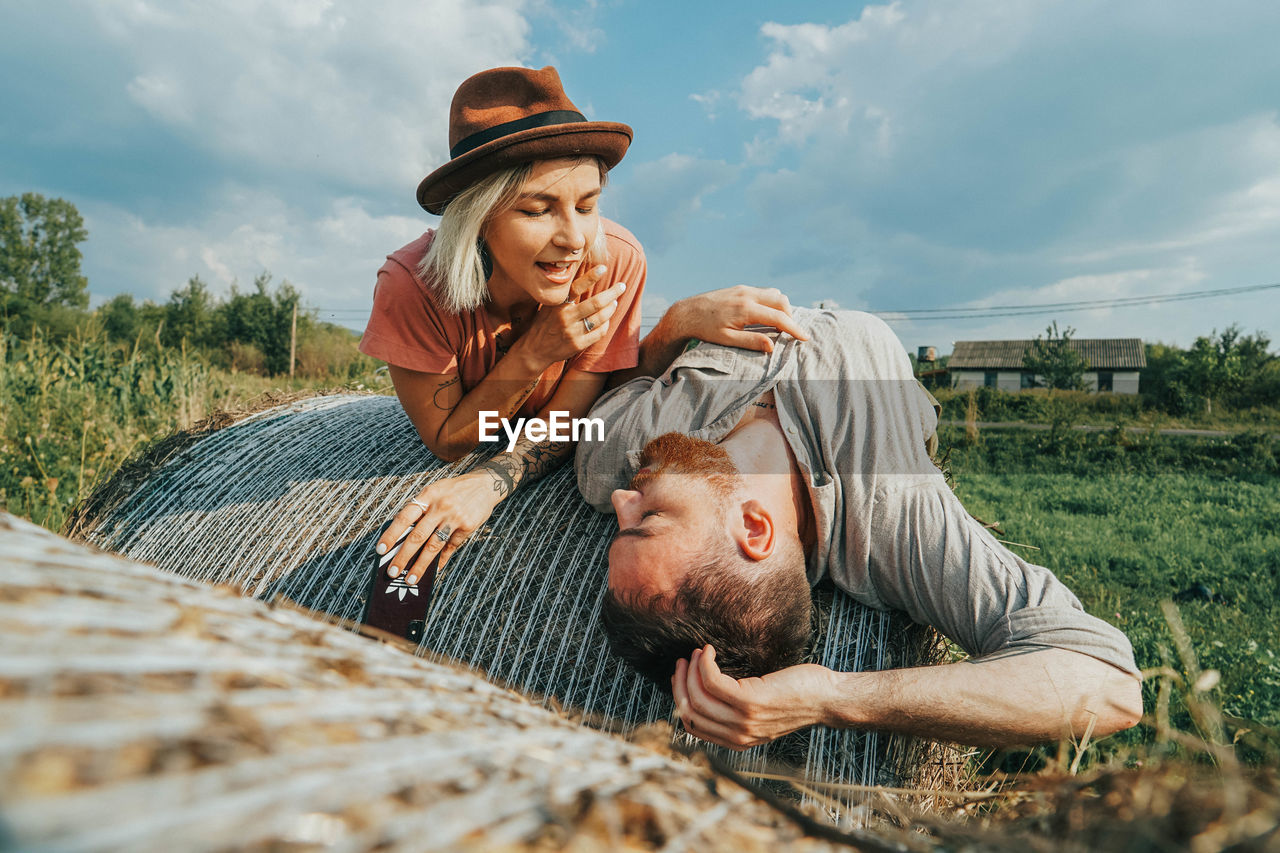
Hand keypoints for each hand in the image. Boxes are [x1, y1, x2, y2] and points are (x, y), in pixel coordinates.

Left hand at [377, 471, 503, 582]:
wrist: (486, 484)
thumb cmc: (454, 490)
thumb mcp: (436, 492)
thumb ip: (421, 509)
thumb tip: (403, 536)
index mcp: (428, 495)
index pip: (404, 517)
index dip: (391, 534)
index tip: (380, 550)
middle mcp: (440, 506)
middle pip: (417, 535)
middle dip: (403, 556)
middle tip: (392, 571)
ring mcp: (455, 517)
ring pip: (433, 546)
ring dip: (421, 565)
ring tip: (411, 579)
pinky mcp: (467, 527)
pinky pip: (451, 547)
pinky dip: (441, 561)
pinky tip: (434, 571)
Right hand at [514, 265, 625, 366]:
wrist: (534, 350)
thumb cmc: (543, 324)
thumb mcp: (549, 306)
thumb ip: (564, 295)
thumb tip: (584, 277)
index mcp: (557, 305)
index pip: (576, 287)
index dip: (591, 276)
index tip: (603, 268)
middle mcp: (565, 318)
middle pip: (596, 303)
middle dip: (612, 293)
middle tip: (622, 286)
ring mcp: (573, 332)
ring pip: (600, 317)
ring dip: (611, 308)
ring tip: (614, 302)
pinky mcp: (578, 345)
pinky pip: (599, 332)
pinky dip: (606, 324)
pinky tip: (607, 318)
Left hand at [667, 286, 808, 352]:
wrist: (686, 313)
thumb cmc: (705, 330)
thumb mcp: (727, 339)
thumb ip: (750, 341)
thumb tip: (772, 346)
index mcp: (745, 309)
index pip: (778, 317)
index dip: (794, 328)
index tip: (805, 338)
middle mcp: (747, 295)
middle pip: (781, 300)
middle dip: (790, 316)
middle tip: (791, 332)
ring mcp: (744, 289)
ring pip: (774, 293)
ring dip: (781, 307)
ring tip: (779, 324)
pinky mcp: (740, 288)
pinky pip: (763, 292)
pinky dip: (771, 302)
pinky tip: (766, 314)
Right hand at [671, 645, 836, 749]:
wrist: (827, 699)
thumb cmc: (797, 697)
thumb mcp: (761, 712)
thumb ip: (736, 712)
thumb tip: (707, 690)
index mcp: (738, 740)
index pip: (692, 726)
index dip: (680, 699)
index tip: (681, 677)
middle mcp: (738, 735)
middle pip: (690, 711)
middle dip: (680, 683)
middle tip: (684, 661)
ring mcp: (744, 720)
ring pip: (698, 696)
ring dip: (692, 670)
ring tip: (698, 653)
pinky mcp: (751, 701)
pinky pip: (713, 681)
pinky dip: (705, 663)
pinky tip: (710, 651)